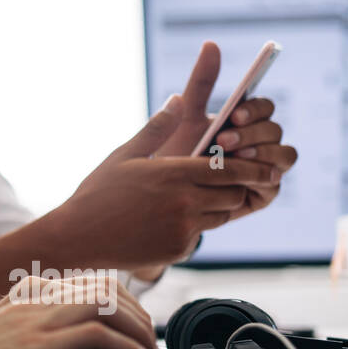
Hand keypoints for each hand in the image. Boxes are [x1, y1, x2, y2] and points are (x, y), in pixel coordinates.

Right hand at [0, 274, 161, 348]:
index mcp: (27, 292)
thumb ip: (48, 335)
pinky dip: (130, 347)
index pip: (90, 281)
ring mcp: (36, 316)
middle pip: (105, 285)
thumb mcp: (13, 342)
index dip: (124, 302)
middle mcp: (34, 296)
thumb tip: (93, 346)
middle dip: (138, 313)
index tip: (139, 328)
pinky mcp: (38, 341)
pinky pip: (100, 332)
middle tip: (151, 342)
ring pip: (108, 302)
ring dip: (140, 328)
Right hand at [51, 98, 280, 272]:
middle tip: (232, 181)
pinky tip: (170, 220)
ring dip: (219, 206)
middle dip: (237, 186)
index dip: (254, 168)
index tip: (270, 168)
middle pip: (234, 193)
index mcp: (173, 173)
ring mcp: (182, 228)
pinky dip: (195, 226)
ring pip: (223, 215)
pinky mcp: (178, 249)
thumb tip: (178, 100)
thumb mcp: (124, 154)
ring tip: (199, 198)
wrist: (78, 236)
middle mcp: (184, 202)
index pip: (229, 168)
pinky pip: (201, 234)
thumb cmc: (98, 192)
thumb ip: (157, 128)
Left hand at [152, 40, 297, 222]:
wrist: (166, 194)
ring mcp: (266, 166)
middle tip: (222, 142)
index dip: (255, 109)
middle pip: (275, 129)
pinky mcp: (265, 191)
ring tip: (231, 160)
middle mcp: (260, 141)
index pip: (265, 107)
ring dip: (261, 154)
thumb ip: (201, 82)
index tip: (235, 113)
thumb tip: (211, 43)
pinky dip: (261, 177)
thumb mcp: (186, 115)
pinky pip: (276, 181)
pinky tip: (239, 179)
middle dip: (251, 134)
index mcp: (244, 121)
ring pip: (285, 154)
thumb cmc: (177, 151)